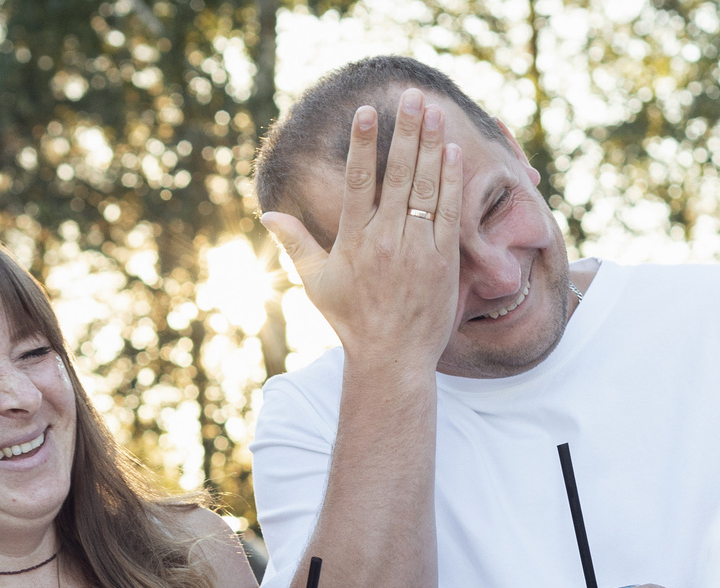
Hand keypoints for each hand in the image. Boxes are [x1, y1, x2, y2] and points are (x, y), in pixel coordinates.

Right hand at [259, 90, 462, 372]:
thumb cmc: (351, 320)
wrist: (391, 357)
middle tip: (413, 98)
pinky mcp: (443, 260)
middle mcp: (385, 240)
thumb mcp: (316, 282)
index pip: (356, 181)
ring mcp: (417, 249)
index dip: (362, 144)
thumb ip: (295, 243)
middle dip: (406, 132)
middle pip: (396, 175)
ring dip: (431, 146)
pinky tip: (452, 153)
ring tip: (435, 112)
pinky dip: (450, 182)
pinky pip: (448, 213)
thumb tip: (267, 215)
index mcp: (353, 241)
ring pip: (424, 188)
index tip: (367, 112)